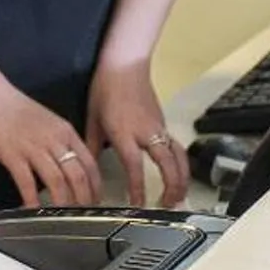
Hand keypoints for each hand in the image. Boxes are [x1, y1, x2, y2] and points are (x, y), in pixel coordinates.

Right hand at [0, 87, 99, 207]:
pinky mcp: (13, 155)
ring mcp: (34, 148)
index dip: (95, 185)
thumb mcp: (51, 122)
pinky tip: (33, 208)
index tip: (95, 198)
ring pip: (57, 181)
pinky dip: (32, 198)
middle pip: (77, 175)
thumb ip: (64, 142)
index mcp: (66, 132)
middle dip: (83, 198)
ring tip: (63, 213)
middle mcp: (54, 140)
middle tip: (82, 211)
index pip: (89, 163)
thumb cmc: (20, 110)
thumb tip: (74, 165)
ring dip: (62, 201)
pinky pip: (27, 182)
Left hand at [85, 61, 187, 207]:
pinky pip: (177, 146)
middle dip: (172, 187)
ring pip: (179, 156)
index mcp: (124, 132)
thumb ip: (91, 146)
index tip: (139, 204)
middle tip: (169, 204)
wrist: (126, 64)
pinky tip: (177, 175)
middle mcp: (146, 132)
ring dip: (182, 178)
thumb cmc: (106, 88)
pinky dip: (180, 164)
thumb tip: (87, 168)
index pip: (135, 166)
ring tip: (180, 196)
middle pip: (168, 164)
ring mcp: (158, 127)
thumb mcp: (93, 119)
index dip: (138, 188)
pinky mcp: (164, 122)